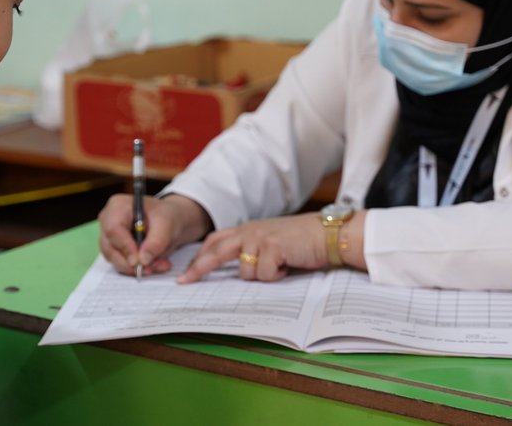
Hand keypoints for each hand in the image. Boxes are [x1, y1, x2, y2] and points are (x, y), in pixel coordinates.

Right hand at [98, 192, 211, 275]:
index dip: (124, 247)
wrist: (170, 221)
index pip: (113, 229)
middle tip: (153, 268)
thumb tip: (143, 260)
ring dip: (135, 267)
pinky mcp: (113, 248)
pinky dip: (136, 268)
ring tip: (159, 265)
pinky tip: (153, 265)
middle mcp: (108, 220)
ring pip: (114, 259)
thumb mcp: (167, 224)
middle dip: (131, 263)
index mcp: (118, 206)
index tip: (139, 262)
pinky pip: (120, 263)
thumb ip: (156, 241)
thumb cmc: (167, 216)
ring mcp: (108, 235)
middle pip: (109, 247)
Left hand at [178, 213, 326, 283]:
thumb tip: (235, 272)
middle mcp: (249, 232)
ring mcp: (260, 239)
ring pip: (245, 272)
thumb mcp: (271, 241)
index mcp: (247, 230)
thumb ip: (252, 250)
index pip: (216, 241)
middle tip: (185, 281)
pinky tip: (288, 266)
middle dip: (200, 268)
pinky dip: (276, 276)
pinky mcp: (272, 247)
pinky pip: (264, 275)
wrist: (327, 234)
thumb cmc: (301, 241)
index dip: (201, 257)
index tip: (188, 273)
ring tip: (280, 267)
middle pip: (216, 252)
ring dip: (262, 276)